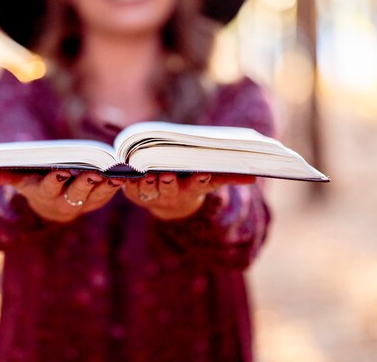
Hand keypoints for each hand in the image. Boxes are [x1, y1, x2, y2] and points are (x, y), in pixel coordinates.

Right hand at [0, 169, 124, 222]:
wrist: (52, 206)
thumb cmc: (35, 183)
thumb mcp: (22, 179)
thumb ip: (7, 176)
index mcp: (43, 193)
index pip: (49, 187)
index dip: (55, 179)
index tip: (61, 170)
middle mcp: (63, 201)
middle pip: (75, 193)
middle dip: (84, 183)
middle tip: (93, 173)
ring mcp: (82, 203)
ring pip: (94, 194)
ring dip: (104, 185)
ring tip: (114, 175)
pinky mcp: (97, 201)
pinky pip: (108, 194)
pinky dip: (115, 186)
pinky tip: (123, 176)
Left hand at [123, 172, 255, 219]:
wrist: (169, 204)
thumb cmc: (192, 184)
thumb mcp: (210, 181)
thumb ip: (229, 177)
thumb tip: (254, 177)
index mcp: (190, 190)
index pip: (197, 185)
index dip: (200, 180)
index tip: (203, 174)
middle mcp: (170, 193)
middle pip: (170, 188)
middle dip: (169, 181)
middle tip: (169, 174)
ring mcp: (152, 194)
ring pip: (149, 188)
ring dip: (147, 182)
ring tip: (146, 172)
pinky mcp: (134, 192)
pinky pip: (129, 186)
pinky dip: (125, 179)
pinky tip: (122, 172)